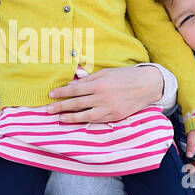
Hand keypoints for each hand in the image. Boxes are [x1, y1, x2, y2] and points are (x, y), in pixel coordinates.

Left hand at [47, 65, 163, 123]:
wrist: (147, 85)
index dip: (62, 93)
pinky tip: (77, 121)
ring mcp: (109, 109)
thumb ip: (89, 80)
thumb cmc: (125, 76)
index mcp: (99, 84)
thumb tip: (72, 85)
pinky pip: (97, 120)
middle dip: (61, 107)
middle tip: (48, 109)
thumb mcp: (106, 72)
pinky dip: (86, 121)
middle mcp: (102, 98)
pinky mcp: (115, 117)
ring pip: (85, 116)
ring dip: (71, 118)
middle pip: (77, 104)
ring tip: (60, 118)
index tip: (51, 95)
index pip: (75, 90)